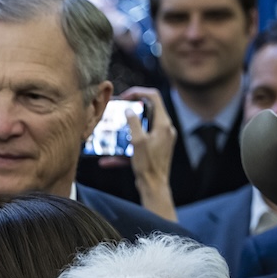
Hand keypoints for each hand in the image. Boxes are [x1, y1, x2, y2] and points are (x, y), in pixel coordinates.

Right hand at [118, 86, 177, 219]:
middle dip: (132, 108)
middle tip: (118, 110)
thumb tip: (129, 110)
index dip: (138, 92)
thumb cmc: (148, 165)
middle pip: (149, 109)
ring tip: (114, 132)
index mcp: (163, 124)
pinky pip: (142, 139)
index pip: (154, 96)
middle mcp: (165, 128)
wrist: (154, 186)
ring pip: (144, 124)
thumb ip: (133, 123)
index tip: (125, 96)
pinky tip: (110, 159)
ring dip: (128, 126)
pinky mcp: (157, 146)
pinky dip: (128, 143)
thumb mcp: (137, 142)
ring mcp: (162, 137)